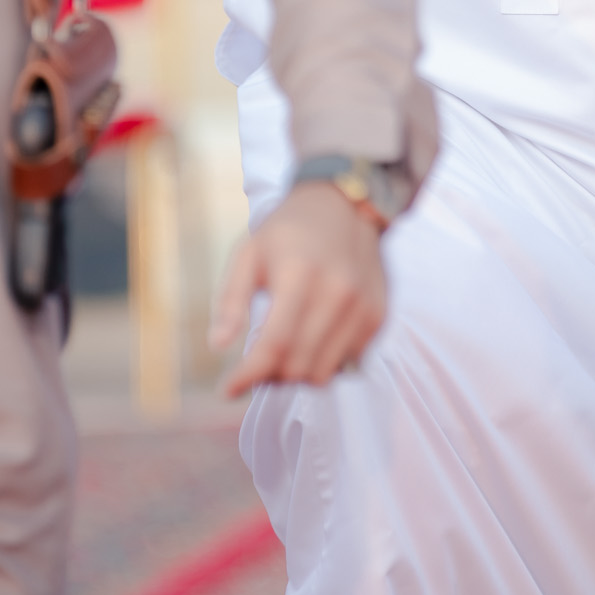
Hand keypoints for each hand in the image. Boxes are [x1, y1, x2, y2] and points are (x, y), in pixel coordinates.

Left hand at [209, 181, 386, 391]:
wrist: (345, 204)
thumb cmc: (288, 230)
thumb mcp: (248, 254)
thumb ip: (231, 300)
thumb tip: (217, 346)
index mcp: (300, 275)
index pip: (275, 345)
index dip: (248, 375)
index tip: (227, 390)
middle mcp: (338, 293)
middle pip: (298, 365)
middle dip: (269, 376)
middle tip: (253, 366)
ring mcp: (362, 307)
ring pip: (323, 373)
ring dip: (296, 374)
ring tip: (280, 355)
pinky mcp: (377, 316)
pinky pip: (346, 363)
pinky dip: (323, 361)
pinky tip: (309, 340)